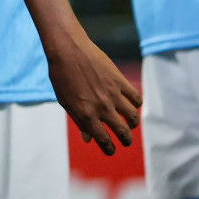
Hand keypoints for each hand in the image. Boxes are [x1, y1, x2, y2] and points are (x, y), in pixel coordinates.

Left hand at [46, 28, 141, 155]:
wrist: (67, 49)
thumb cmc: (62, 75)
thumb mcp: (65, 101)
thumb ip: (78, 121)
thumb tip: (88, 139)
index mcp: (85, 115)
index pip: (104, 140)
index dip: (109, 149)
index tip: (111, 150)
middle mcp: (101, 107)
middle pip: (122, 132)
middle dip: (125, 140)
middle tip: (126, 141)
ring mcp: (112, 94)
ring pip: (132, 117)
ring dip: (133, 124)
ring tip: (130, 124)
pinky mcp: (119, 81)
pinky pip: (135, 98)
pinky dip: (136, 104)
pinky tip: (131, 104)